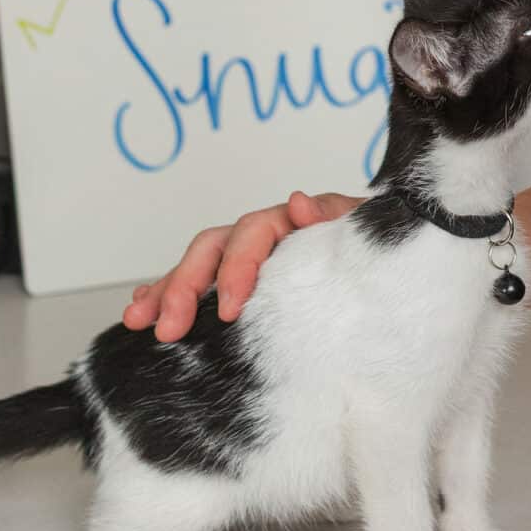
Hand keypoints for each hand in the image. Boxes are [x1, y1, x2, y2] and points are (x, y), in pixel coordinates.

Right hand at [122, 192, 362, 340]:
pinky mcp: (237, 283)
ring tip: (139, 320)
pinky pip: (195, 283)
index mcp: (292, 223)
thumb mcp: (367, 236)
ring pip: (196, 266)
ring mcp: (246, 258)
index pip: (253, 234)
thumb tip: (298, 202)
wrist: (392, 276)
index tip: (228, 309)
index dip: (236, 267)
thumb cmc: (379, 257)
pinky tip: (142, 308)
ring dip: (164, 291)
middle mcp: (263, 236)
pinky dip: (165, 292)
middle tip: (169, 328)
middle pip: (213, 248)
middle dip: (185, 287)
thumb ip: (336, 219)